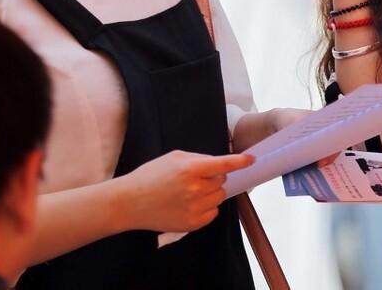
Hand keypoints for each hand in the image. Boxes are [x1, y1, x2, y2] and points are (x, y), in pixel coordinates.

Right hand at [118, 150, 253, 232]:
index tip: (252, 159)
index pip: (223, 165)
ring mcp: (194, 208)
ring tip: (188, 192)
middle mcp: (195, 189)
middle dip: (213, 178)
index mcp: (191, 169)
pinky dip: (206, 207)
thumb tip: (220, 164)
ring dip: (211, 192)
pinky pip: (213, 212)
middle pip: (222, 181)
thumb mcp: (175, 158)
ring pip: (219, 196)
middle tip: (192, 179)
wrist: (130, 202)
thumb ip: (200, 159)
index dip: (240, 162)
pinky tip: (188, 204)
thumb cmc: (151, 176)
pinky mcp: (192, 224)